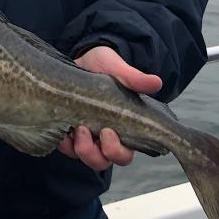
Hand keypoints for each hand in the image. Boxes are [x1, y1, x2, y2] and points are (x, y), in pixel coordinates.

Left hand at [57, 46, 162, 170]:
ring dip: (81, 149)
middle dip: (95, 154)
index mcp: (122, 127)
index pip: (124, 154)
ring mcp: (84, 136)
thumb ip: (134, 78)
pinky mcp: (65, 131)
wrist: (81, 57)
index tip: (108, 132)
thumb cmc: (104, 66)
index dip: (117, 152)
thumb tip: (156, 83)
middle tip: (88, 130)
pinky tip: (62, 129)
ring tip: (77, 128)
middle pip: (103, 161)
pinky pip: (64, 148)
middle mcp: (103, 137)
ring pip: (84, 158)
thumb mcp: (117, 68)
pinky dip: (63, 142)